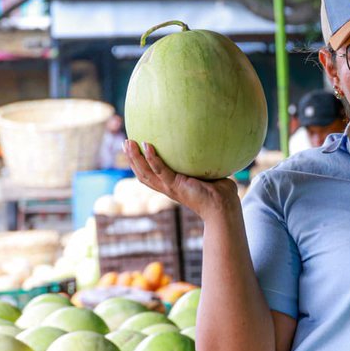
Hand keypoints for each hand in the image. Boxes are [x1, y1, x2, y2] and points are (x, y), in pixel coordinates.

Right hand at [124, 140, 239, 220]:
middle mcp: (168, 187)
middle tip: (125, 142)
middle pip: (142, 174)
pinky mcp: (176, 186)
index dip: (140, 163)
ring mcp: (170, 187)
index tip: (134, 148)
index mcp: (173, 185)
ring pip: (146, 173)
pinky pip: (160, 170)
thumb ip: (205, 161)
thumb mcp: (209, 173)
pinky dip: (153, 159)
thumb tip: (212, 144)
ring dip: (135, 158)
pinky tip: (148, 146)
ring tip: (128, 142)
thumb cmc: (221, 192)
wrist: (224, 208)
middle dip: (132, 159)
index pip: (151, 174)